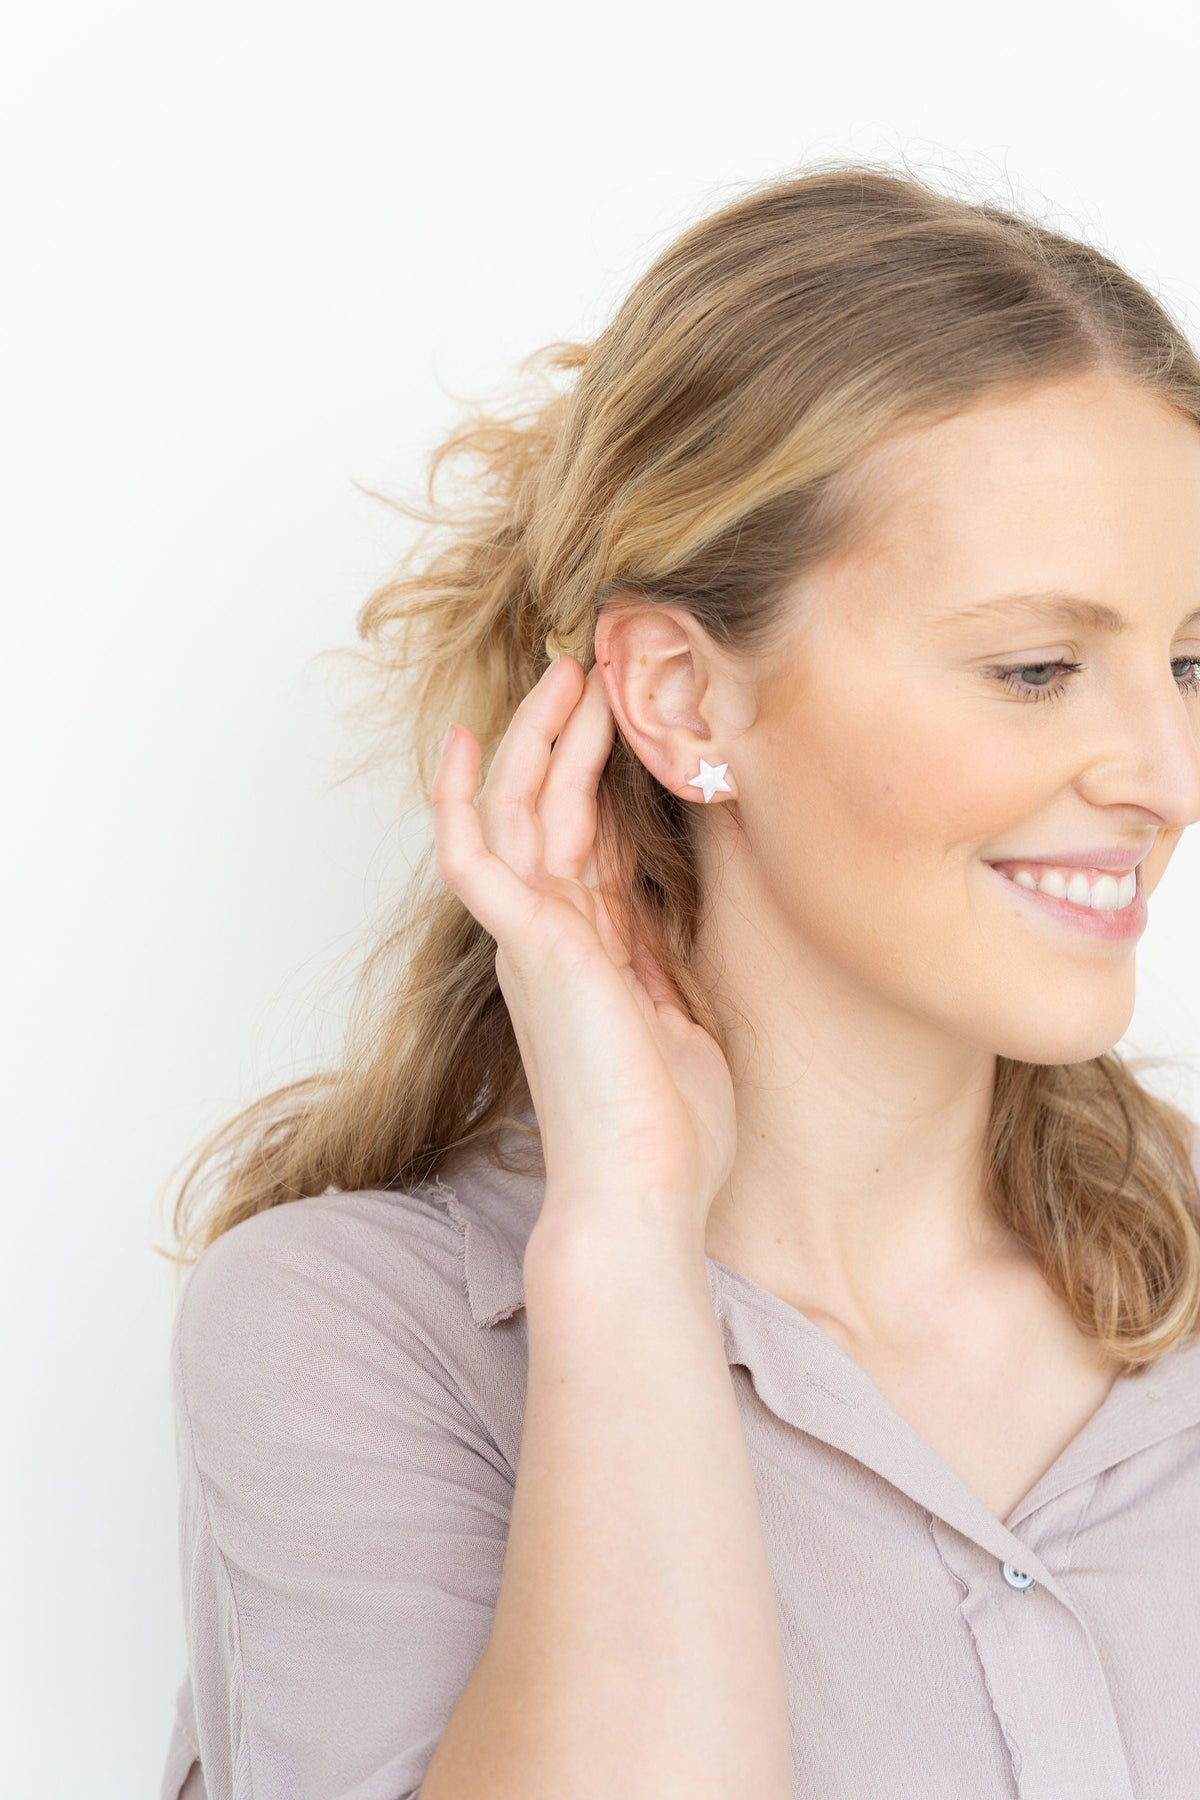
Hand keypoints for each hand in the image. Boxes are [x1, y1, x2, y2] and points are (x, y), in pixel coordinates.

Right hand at [431, 654, 736, 1245]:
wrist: (642, 1193)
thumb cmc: (666, 1130)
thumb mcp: (680, 1020)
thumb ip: (661, 958)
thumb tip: (667, 905)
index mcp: (588, 951)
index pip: (586, 840)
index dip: (597, 776)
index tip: (621, 718)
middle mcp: (550, 936)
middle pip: (548, 809)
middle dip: (566, 736)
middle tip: (590, 665)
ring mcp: (532, 937)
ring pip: (519, 810)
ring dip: (539, 738)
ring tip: (567, 669)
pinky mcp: (528, 943)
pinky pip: (476, 855)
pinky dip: (459, 798)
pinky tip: (462, 741)